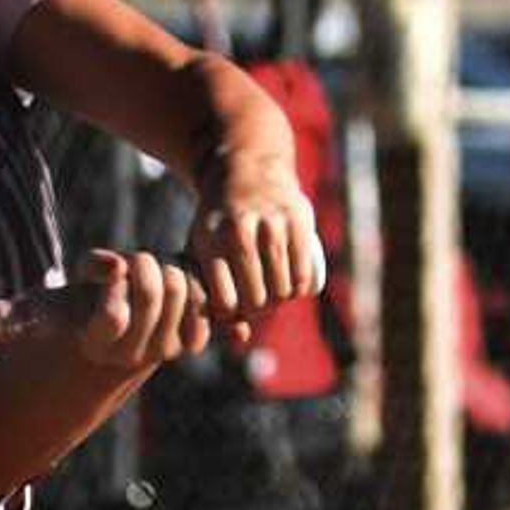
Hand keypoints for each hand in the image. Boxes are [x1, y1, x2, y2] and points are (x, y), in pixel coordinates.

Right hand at [70, 248, 210, 372]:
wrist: (124, 331)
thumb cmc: (97, 295)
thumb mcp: (84, 279)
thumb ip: (94, 267)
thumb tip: (118, 266)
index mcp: (97, 344)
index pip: (114, 316)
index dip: (115, 283)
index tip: (113, 272)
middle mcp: (130, 356)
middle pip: (150, 293)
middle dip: (142, 264)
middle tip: (136, 262)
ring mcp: (163, 352)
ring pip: (177, 290)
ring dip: (167, 268)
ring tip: (154, 273)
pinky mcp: (190, 343)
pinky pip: (200, 300)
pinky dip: (190, 281)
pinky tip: (172, 284)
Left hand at [187, 143, 325, 346]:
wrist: (247, 167)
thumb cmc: (219, 221)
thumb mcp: (204, 252)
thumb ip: (213, 296)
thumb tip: (239, 342)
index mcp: (209, 241)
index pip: (226, 303)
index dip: (232, 315)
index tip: (235, 307)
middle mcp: (239, 231)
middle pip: (257, 299)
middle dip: (259, 310)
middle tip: (259, 302)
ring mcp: (270, 223)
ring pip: (283, 289)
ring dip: (281, 301)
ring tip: (275, 293)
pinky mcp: (298, 217)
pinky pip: (305, 272)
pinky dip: (302, 288)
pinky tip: (295, 287)